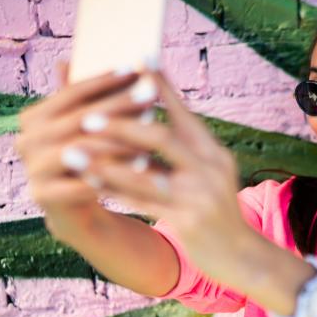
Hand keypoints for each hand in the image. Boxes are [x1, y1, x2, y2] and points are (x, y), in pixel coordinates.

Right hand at [14, 63, 152, 215]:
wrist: (77, 206)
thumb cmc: (89, 156)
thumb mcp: (89, 124)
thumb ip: (89, 96)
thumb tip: (87, 57)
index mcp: (34, 117)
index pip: (71, 93)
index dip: (104, 81)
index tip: (136, 70)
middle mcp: (26, 140)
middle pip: (77, 120)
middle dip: (118, 108)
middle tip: (150, 98)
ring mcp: (31, 168)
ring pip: (78, 151)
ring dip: (116, 144)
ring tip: (149, 138)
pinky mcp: (41, 196)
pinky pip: (78, 184)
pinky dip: (109, 177)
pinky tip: (138, 169)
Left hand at [78, 70, 255, 279]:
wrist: (243, 255)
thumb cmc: (217, 210)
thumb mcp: (212, 174)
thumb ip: (185, 151)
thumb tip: (147, 124)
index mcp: (214, 153)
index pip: (184, 113)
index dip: (161, 87)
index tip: (138, 61)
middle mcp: (210, 169)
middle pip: (163, 139)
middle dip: (122, 125)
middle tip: (87, 116)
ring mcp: (200, 196)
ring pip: (145, 174)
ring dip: (105, 162)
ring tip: (73, 152)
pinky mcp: (189, 222)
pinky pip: (142, 204)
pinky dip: (113, 192)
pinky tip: (89, 184)